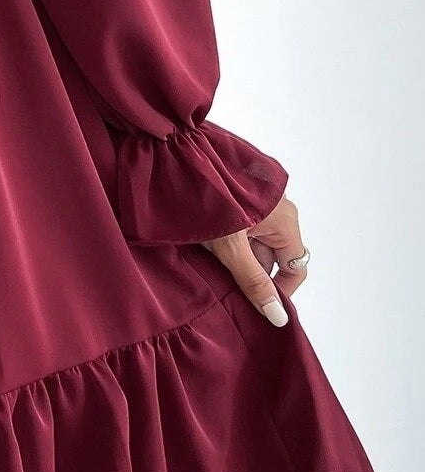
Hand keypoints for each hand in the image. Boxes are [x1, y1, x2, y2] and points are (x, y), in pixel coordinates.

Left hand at [202, 194, 308, 326]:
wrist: (177, 154)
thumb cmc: (210, 197)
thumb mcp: (231, 246)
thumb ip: (253, 281)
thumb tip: (278, 317)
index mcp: (285, 220)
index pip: (295, 267)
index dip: (280, 291)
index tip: (258, 309)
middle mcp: (276, 210)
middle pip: (270, 257)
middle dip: (250, 276)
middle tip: (224, 291)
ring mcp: (256, 202)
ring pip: (252, 243)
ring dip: (234, 259)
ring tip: (209, 269)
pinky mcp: (236, 197)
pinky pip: (239, 229)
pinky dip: (224, 243)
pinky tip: (203, 250)